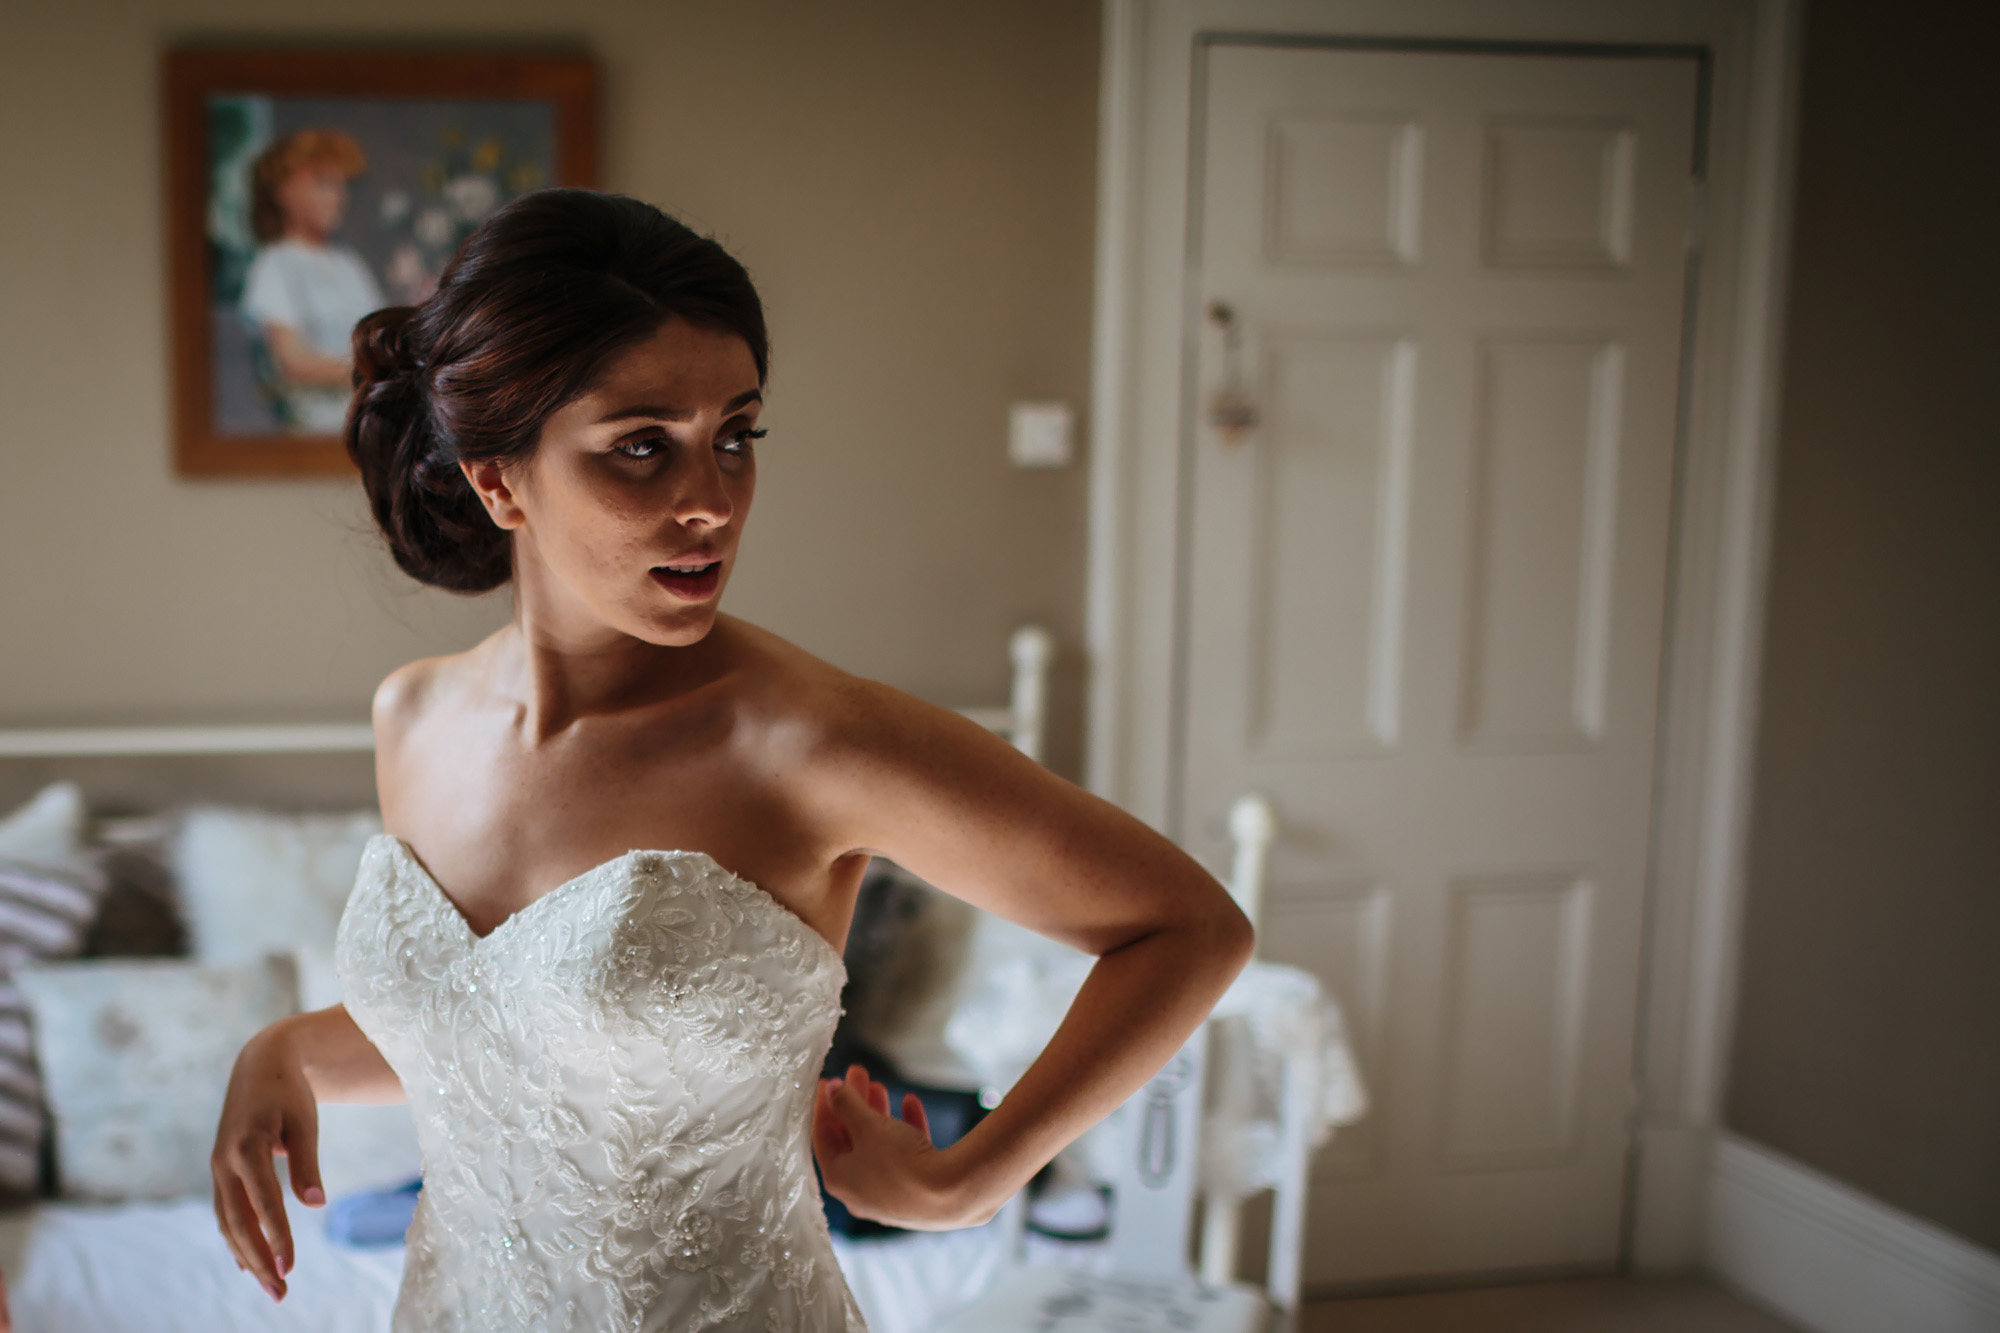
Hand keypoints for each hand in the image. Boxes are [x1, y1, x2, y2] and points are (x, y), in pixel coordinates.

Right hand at [211, 1021, 325, 1301]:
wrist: (259, 1065)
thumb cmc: (288, 1093)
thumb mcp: (304, 1121)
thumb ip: (307, 1163)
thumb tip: (316, 1205)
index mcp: (247, 1147)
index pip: (264, 1202)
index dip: (277, 1236)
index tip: (291, 1268)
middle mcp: (224, 1162)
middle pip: (240, 1222)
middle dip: (260, 1260)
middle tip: (281, 1293)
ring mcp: (217, 1168)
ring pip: (229, 1222)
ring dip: (247, 1256)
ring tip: (269, 1286)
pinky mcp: (220, 1171)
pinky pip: (226, 1213)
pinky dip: (236, 1239)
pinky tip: (247, 1264)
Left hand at [812, 1065, 983, 1230]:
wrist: (951, 1195)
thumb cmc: (901, 1162)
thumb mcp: (868, 1125)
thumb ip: (846, 1104)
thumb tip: (831, 1090)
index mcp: (839, 1179)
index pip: (822, 1137)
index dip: (823, 1106)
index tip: (825, 1081)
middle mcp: (859, 1192)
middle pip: (850, 1140)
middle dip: (853, 1104)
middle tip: (857, 1074)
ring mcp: (889, 1195)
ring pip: (877, 1147)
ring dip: (877, 1114)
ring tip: (879, 1085)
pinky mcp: (916, 1193)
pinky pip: (904, 1155)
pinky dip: (904, 1128)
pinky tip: (911, 1103)